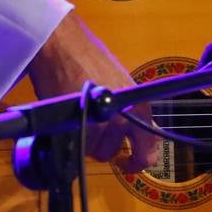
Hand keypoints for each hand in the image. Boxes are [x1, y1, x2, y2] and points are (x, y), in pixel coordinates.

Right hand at [27, 12, 160, 172]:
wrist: (63, 46)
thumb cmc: (91, 60)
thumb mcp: (121, 86)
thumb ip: (130, 112)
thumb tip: (132, 136)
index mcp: (140, 109)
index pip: (148, 150)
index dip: (138, 162)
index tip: (128, 165)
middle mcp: (123, 120)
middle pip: (111, 152)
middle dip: (100, 142)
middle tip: (91, 121)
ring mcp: (98, 126)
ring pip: (90, 151)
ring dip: (84, 140)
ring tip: (78, 114)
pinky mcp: (74, 127)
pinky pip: (73, 146)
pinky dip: (69, 137)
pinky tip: (67, 119)